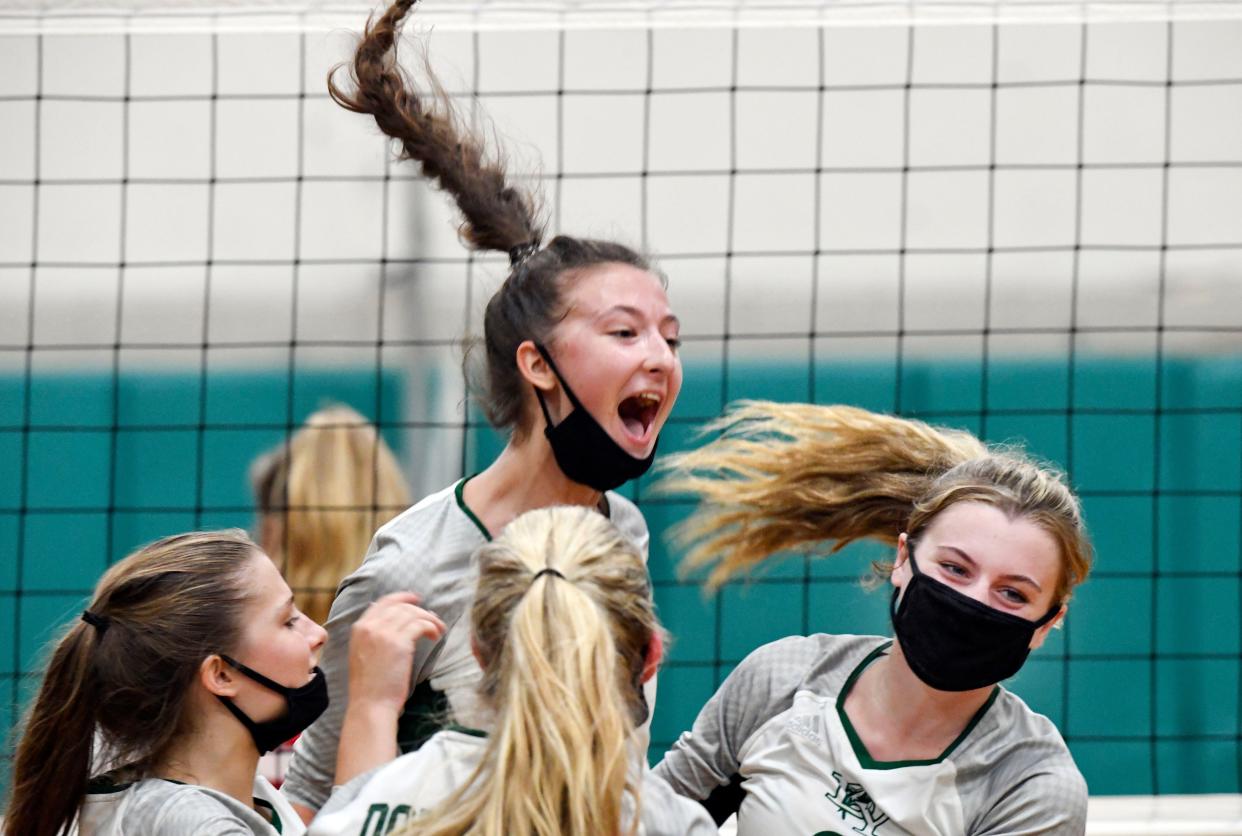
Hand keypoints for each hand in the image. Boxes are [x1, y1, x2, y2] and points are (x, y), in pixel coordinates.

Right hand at [347, 592, 445, 712]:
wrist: (370, 705)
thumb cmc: (370, 686)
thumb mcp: (363, 654)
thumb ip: (373, 636)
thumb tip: (395, 621)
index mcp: (359, 629)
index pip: (383, 602)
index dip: (401, 598)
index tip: (415, 599)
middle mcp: (370, 627)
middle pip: (400, 606)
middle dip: (419, 610)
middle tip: (433, 618)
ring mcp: (384, 633)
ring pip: (412, 613)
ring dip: (429, 619)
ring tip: (438, 629)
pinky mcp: (400, 643)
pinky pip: (421, 625)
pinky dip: (432, 627)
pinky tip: (436, 636)